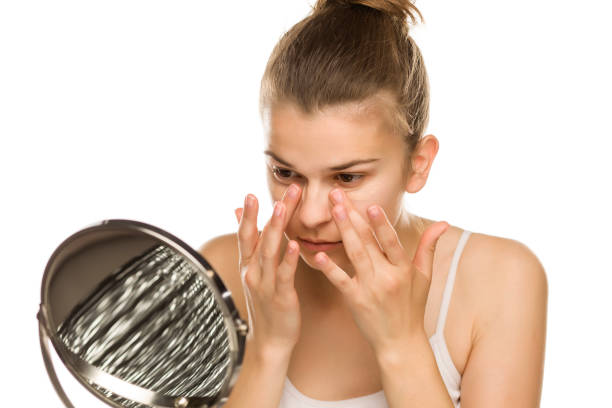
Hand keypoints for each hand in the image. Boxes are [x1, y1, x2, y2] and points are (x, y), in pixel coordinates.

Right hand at [234, 183, 302, 358]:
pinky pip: (284, 275)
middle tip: (282, 192)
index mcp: (249, 265)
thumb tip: (236, 213)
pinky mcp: (281, 297)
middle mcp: (253, 272)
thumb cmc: (266, 303)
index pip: (246, 235)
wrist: (270, 340)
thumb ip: (249, 243)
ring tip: (283, 208)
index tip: (251, 194)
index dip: (248, 215)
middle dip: (271, 213)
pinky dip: (288, 259)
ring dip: (277, 228)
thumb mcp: (253, 272)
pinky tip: (294, 244)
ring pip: (270, 252)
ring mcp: (265, 284)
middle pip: (261, 237)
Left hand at [313, 188, 448, 357]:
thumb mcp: (424, 277)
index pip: (391, 242)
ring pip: (354, 254)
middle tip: (338, 195)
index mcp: (403, 270)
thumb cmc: (412, 307)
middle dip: (353, 216)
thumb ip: (428, 247)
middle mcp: (387, 277)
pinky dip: (329, 268)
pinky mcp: (355, 300)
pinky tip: (318, 254)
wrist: (400, 342)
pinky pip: (340, 281)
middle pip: (368, 242)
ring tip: (333, 211)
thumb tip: (443, 223)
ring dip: (343, 231)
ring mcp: (370, 288)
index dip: (381, 223)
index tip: (371, 204)